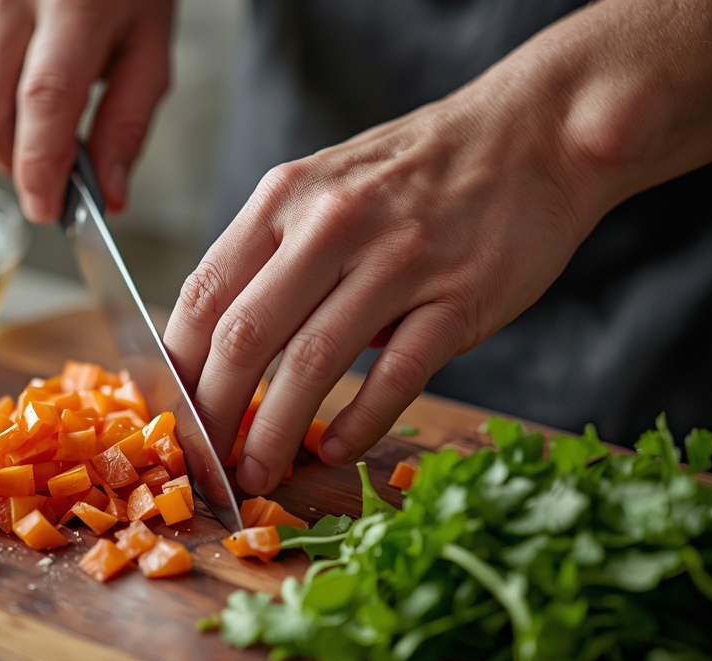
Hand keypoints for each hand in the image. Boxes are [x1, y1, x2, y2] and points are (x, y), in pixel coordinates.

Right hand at [0, 0, 172, 220]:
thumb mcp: (148, 39)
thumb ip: (130, 120)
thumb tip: (110, 196)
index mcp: (74, 5)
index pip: (44, 105)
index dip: (39, 170)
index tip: (48, 211)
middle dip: (14, 164)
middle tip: (48, 175)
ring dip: (2, 122)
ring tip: (42, 87)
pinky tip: (14, 52)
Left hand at [164, 51, 610, 496]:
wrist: (535, 133)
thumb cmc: (418, 170)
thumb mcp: (325, 186)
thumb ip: (275, 254)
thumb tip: (227, 347)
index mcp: (284, 198)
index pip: (202, 295)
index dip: (178, 369)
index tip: (176, 416)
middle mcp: (331, 223)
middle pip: (245, 337)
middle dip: (214, 416)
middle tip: (207, 466)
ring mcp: (398, 260)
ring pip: (311, 364)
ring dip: (274, 434)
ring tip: (257, 477)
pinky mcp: (458, 297)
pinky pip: (396, 377)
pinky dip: (358, 424)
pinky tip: (333, 450)